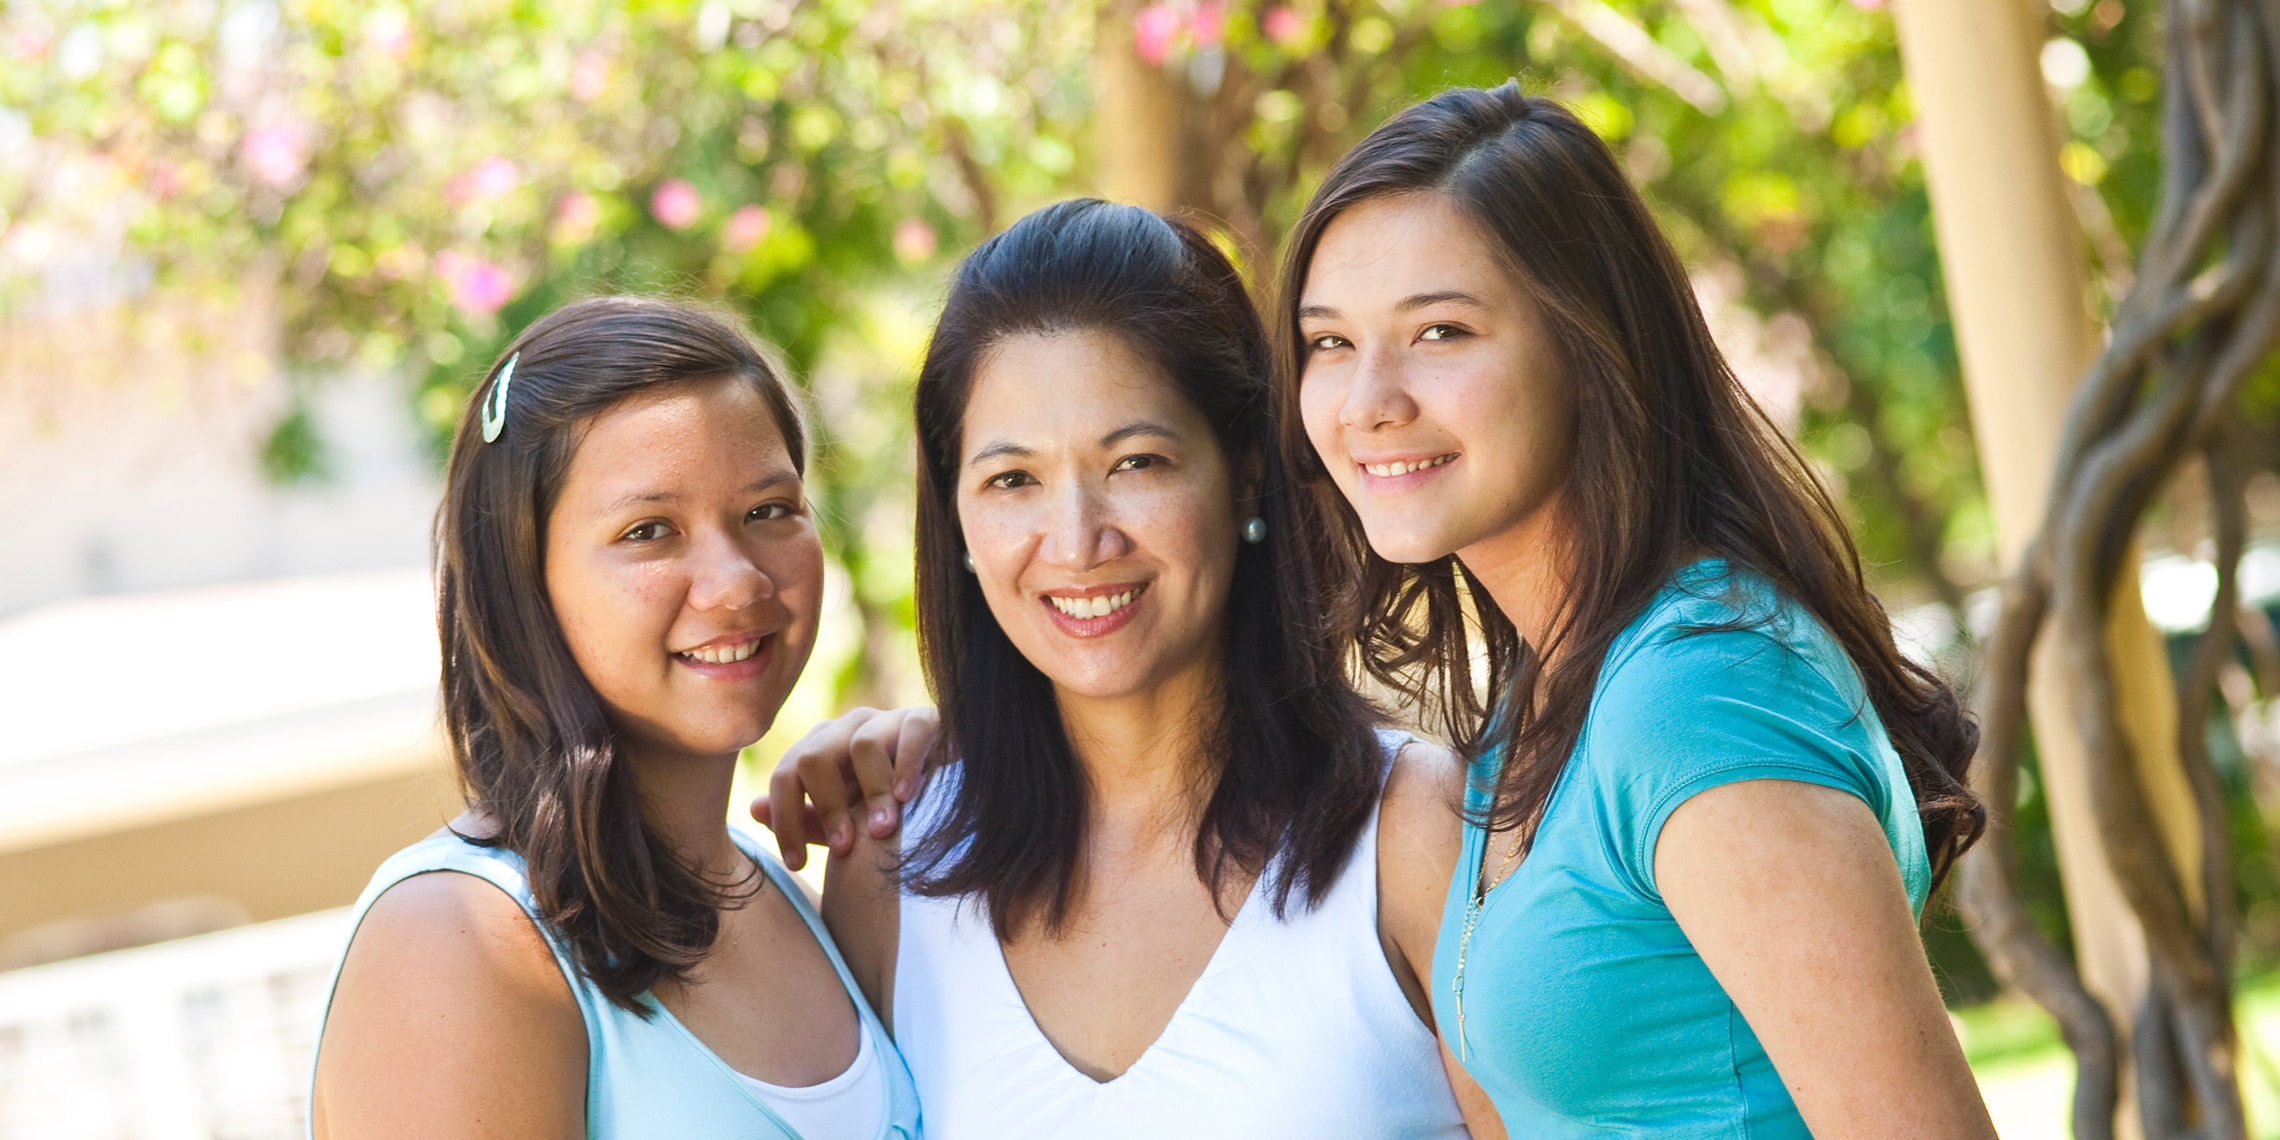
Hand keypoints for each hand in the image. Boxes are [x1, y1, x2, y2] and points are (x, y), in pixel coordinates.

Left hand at [751, 706, 939, 868]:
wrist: (940, 778)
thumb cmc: (883, 800)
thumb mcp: (843, 817)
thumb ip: (803, 816)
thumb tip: (754, 808)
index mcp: (819, 748)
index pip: (785, 777)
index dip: (784, 821)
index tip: (796, 864)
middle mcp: (846, 728)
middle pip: (814, 757)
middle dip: (827, 807)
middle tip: (844, 849)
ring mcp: (885, 721)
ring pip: (862, 746)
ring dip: (872, 793)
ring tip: (883, 832)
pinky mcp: (924, 720)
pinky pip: (912, 733)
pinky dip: (909, 765)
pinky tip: (909, 797)